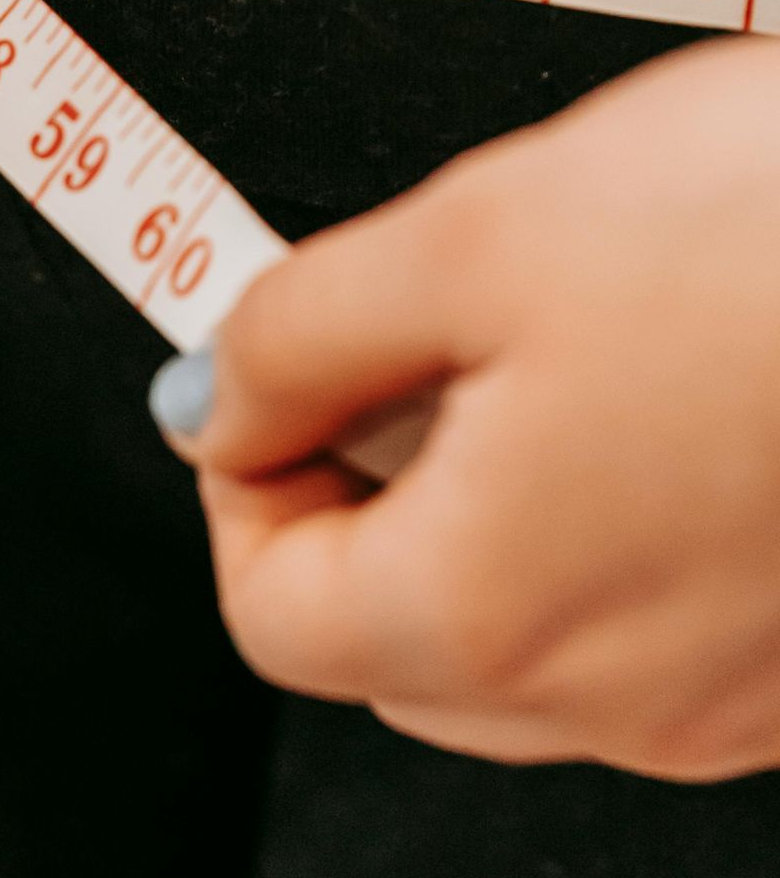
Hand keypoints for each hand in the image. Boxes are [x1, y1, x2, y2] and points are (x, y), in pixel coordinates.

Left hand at [157, 37, 779, 779]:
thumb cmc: (776, 237)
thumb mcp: (462, 239)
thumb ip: (293, 337)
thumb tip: (212, 399)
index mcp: (495, 614)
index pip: (270, 614)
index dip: (240, 478)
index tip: (264, 380)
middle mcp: (623, 698)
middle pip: (387, 638)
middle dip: (354, 491)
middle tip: (394, 348)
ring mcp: (733, 693)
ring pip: (517, 634)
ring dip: (474, 504)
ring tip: (533, 347)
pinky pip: (645, 620)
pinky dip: (596, 521)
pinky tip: (644, 391)